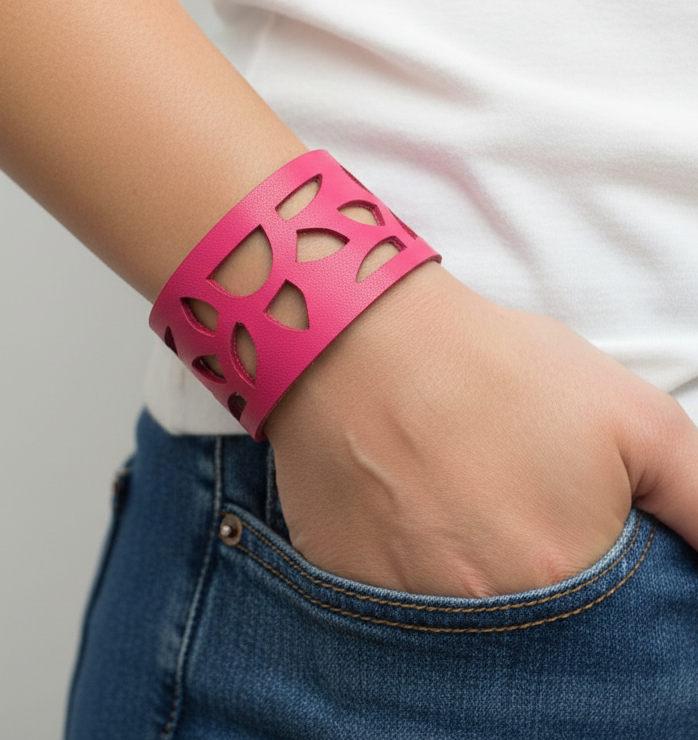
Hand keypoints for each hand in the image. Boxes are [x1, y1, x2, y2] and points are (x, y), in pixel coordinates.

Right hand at [264, 263, 697, 597]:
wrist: (361, 338)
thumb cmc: (489, 367)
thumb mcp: (633, 418)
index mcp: (554, 575)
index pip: (607, 637)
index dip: (589, 573)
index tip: (563, 532)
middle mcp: (473, 612)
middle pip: (530, 635)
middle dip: (530, 571)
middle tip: (505, 504)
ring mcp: (398, 607)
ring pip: (457, 626)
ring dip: (467, 573)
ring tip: (454, 498)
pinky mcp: (342, 588)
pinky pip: (389, 611)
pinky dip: (407, 571)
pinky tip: (406, 509)